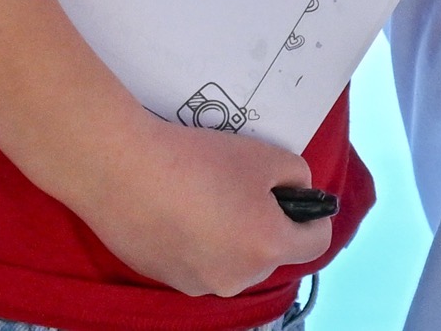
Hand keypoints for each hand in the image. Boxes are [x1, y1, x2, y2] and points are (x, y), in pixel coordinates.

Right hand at [55, 111, 333, 297]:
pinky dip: (198, 242)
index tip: (294, 194)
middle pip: (271, 252)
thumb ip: (296, 177)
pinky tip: (177, 210)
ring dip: (231, 236)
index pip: (316, 241)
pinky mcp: (165, 280)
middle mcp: (237, 278)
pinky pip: (199, 262)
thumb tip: (295, 192)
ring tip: (204, 197)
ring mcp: (198, 284)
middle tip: (240, 187)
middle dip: (266, 223)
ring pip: (233, 260)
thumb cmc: (202, 160)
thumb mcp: (267, 156)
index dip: (313, 214)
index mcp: (268, 249)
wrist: (124, 170)